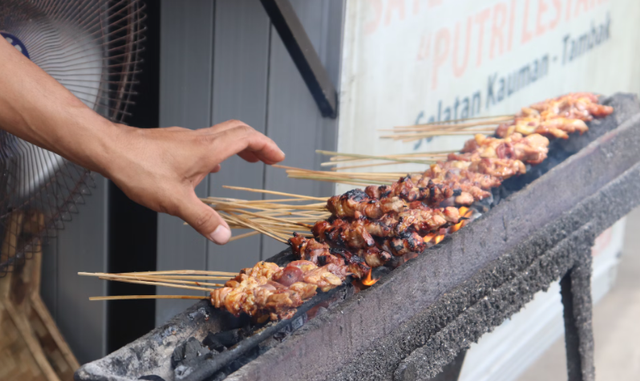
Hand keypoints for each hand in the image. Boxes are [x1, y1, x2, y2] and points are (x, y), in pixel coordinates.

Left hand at [105, 120, 284, 243]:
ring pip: (220, 135)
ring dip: (239, 146)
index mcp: (207, 150)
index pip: (247, 138)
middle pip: (238, 131)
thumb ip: (203, 220)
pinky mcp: (172, 142)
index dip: (266, 146)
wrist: (110, 150)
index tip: (278, 156)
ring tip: (247, 161)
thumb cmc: (140, 170)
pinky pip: (204, 141)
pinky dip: (218, 151)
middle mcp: (199, 139)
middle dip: (258, 144)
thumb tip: (224, 236)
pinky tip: (209, 168)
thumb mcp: (175, 201)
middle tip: (268, 158)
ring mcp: (185, 138)